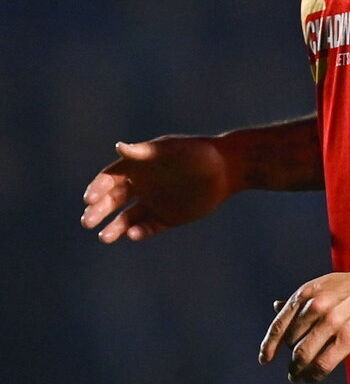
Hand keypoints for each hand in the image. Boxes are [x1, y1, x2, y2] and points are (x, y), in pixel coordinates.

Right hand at [81, 137, 234, 243]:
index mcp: (140, 166)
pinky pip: (148, 228)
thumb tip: (119, 147)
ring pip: (127, 219)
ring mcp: (154, 202)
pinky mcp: (167, 218)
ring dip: (115, 228)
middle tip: (88, 221)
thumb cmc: (199, 154)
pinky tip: (133, 234)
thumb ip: (146, 152)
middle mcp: (143, 185)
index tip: (90, 198)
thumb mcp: (172, 150)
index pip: (110, 178)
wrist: (228, 169)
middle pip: (113, 200)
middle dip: (99, 211)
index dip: (98, 188)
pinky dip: (139, 232)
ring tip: (105, 237)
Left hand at [259, 264, 349, 382]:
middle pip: (291, 343)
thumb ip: (301, 300)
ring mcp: (333, 323)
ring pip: (303, 356)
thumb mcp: (324, 285)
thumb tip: (274, 307)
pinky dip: (313, 376)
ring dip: (298, 371)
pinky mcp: (349, 338)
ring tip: (299, 376)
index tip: (265, 359)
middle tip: (294, 368)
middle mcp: (317, 307)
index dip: (269, 345)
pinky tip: (311, 378)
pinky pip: (322, 365)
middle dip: (291, 358)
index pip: (280, 324)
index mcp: (308, 293)